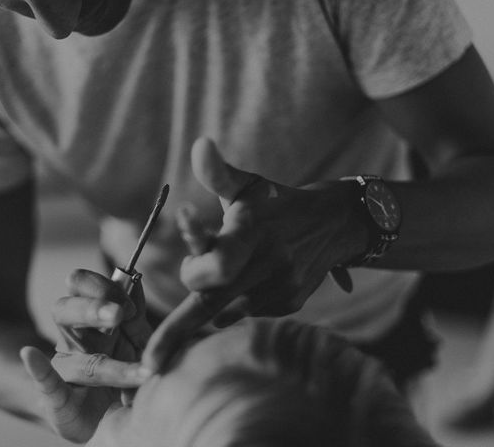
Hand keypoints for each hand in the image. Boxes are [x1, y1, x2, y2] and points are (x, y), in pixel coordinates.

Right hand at [21, 269, 152, 441]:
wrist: (106, 422)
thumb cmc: (120, 376)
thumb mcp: (135, 342)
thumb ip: (136, 318)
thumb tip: (136, 284)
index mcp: (90, 319)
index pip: (81, 284)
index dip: (106, 288)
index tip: (131, 310)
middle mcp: (72, 338)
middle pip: (66, 308)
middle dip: (93, 306)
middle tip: (120, 314)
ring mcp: (64, 368)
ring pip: (70, 350)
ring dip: (107, 361)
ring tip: (140, 372)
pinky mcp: (58, 401)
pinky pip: (46, 384)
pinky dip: (38, 370)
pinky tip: (29, 354)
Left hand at [142, 137, 366, 371]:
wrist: (335, 222)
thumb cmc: (276, 201)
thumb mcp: (247, 184)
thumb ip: (216, 172)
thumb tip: (199, 143)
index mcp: (252, 230)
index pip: (214, 265)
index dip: (192, 270)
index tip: (187, 266)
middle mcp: (269, 262)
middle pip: (211, 303)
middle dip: (176, 331)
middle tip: (157, 350)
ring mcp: (283, 286)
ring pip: (226, 311)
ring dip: (211, 301)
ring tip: (218, 275)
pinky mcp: (291, 302)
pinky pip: (248, 313)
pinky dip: (236, 304)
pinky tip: (248, 281)